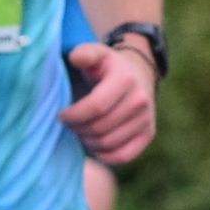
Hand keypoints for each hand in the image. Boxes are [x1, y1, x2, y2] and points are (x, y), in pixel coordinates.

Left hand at [59, 39, 156, 164]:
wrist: (138, 74)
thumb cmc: (107, 67)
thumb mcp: (96, 54)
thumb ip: (83, 53)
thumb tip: (75, 58)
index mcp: (125, 79)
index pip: (95, 106)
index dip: (73, 115)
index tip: (61, 115)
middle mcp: (140, 100)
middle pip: (100, 127)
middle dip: (77, 129)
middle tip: (68, 125)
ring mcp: (146, 119)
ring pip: (109, 143)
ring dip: (88, 142)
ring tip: (79, 132)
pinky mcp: (149, 134)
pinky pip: (123, 155)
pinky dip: (104, 156)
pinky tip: (93, 145)